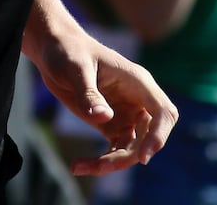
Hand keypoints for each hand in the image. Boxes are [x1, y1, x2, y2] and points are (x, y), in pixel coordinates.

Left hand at [32, 32, 176, 175]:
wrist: (53, 50)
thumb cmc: (68, 51)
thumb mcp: (76, 68)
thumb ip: (89, 93)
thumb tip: (105, 118)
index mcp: (138, 82)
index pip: (163, 112)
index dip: (159, 136)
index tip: (143, 156)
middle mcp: (137, 100)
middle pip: (149, 136)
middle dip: (130, 155)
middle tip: (101, 165)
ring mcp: (126, 114)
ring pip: (131, 148)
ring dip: (111, 163)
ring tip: (79, 167)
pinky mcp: (110, 124)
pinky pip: (115, 149)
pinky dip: (101, 161)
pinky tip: (79, 166)